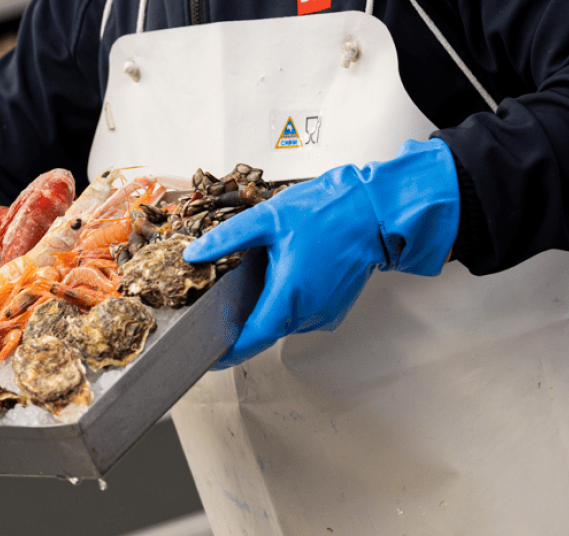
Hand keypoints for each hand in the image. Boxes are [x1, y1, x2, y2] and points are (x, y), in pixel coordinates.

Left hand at [181, 138, 460, 368]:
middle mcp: (308, 313)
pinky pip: (300, 314)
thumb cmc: (327, 212)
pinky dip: (286, 303)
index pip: (252, 339)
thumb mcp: (267, 219)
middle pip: (265, 330)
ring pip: (283, 322)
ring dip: (267, 308)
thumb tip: (195, 254)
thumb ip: (227, 239)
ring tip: (259, 277)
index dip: (229, 351)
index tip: (209, 357)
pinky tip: (283, 275)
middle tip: (223, 301)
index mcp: (289, 295)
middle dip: (244, 321)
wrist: (373, 213)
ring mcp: (324, 313)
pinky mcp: (333, 309)